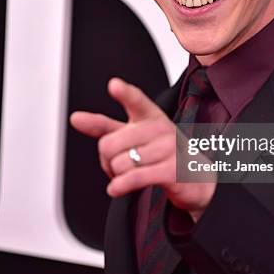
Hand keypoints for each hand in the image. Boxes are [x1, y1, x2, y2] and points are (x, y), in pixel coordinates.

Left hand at [69, 77, 216, 221]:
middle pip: (109, 144)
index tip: (114, 85)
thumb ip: (105, 126)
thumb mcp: (135, 135)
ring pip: (119, 164)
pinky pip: (134, 177)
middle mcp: (160, 128)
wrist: (198, 177)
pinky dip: (120, 186)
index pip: (136, 101)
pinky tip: (117, 188)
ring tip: (131, 176)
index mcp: (150, 115)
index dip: (124, 93)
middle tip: (120, 165)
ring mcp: (168, 149)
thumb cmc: (162, 153)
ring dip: (116, 176)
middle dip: (107, 161)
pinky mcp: (171, 171)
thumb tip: (75, 118)